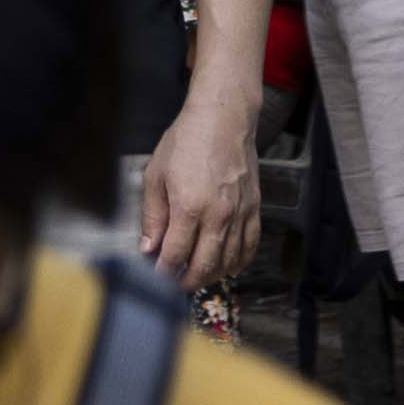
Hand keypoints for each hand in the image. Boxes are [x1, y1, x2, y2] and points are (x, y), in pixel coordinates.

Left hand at [137, 112, 259, 291]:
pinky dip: (238, 262)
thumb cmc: (186, 141)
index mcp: (190, 206)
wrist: (223, 119)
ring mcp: (240, 213)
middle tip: (174, 285)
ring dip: (211, 275)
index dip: (163, 273)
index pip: (175, 255)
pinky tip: (226, 267)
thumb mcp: (156, 175)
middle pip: (204, 265)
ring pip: (229, 261)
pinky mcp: (254, 209)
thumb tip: (148, 248)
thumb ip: (153, 216)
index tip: (155, 279)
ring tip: (195, 276)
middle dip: (187, 281)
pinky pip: (250, 246)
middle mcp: (218, 215)